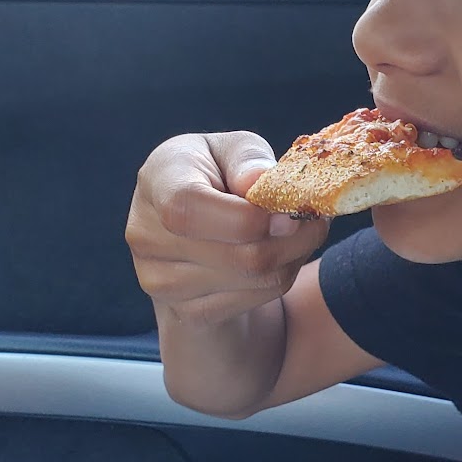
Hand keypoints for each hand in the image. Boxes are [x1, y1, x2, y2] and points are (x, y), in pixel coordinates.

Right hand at [126, 132, 325, 329]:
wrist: (197, 226)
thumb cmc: (220, 173)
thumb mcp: (236, 150)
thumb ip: (249, 160)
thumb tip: (263, 182)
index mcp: (157, 179)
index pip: (189, 209)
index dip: (246, 217)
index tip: (289, 211)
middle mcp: (146, 233)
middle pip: (238, 254)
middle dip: (292, 238)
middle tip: (315, 220)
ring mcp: (158, 279)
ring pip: (254, 280)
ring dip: (291, 258)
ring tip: (295, 234)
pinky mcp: (181, 310)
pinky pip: (252, 300)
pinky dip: (278, 278)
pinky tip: (276, 257)